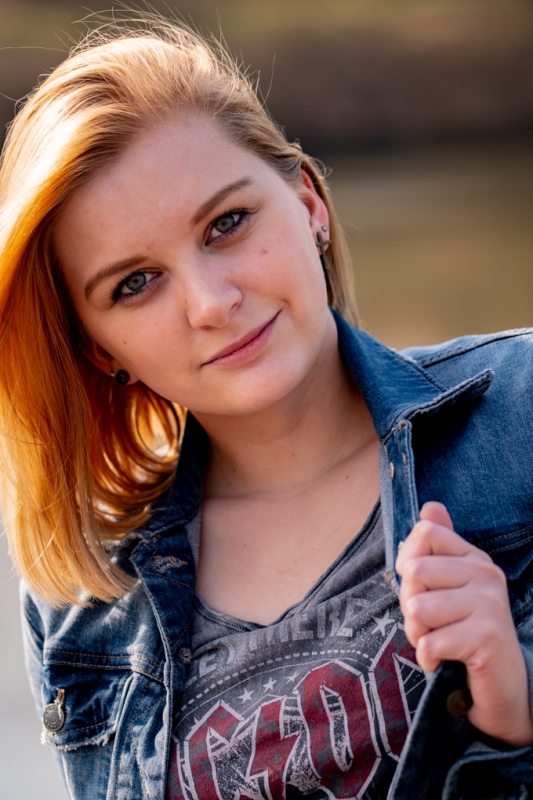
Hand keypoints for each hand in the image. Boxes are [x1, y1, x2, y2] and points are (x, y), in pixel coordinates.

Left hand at [396, 502, 532, 746]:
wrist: (500, 690)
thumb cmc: (462, 635)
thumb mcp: (444, 589)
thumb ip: (436, 548)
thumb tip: (430, 506)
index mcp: (473, 559)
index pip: (424, 533)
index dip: (408, 564)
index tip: (419, 588)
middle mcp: (486, 575)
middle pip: (416, 571)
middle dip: (408, 606)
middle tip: (428, 625)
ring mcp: (489, 604)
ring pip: (417, 608)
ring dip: (416, 634)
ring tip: (436, 642)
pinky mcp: (487, 638)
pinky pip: (429, 642)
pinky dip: (426, 658)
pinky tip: (442, 662)